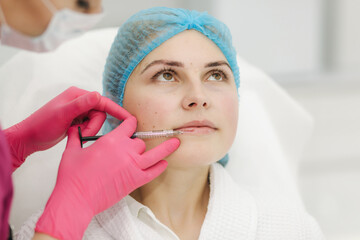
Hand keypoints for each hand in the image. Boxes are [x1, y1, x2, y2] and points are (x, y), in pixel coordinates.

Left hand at [4, 86, 128, 170]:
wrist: (30, 137)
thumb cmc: (42, 125)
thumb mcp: (63, 114)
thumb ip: (81, 104)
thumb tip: (98, 95)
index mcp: (77, 95)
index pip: (102, 101)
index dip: (116, 110)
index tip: (129, 119)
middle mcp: (79, 101)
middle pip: (100, 113)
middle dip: (93, 125)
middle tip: (80, 132)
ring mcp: (78, 111)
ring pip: (96, 121)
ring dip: (88, 130)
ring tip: (74, 133)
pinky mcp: (77, 121)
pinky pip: (90, 126)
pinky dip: (85, 132)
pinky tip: (74, 133)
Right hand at [35, 116, 179, 239]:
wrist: (75, 198)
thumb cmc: (72, 176)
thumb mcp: (72, 151)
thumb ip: (77, 136)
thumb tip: (76, 128)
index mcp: (111, 140)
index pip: (129, 124)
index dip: (132, 123)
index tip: (133, 124)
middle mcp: (125, 151)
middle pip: (140, 141)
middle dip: (137, 143)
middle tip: (134, 147)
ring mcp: (132, 166)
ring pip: (155, 154)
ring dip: (166, 148)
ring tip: (176, 143)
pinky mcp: (135, 181)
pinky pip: (153, 172)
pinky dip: (160, 167)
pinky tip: (165, 164)